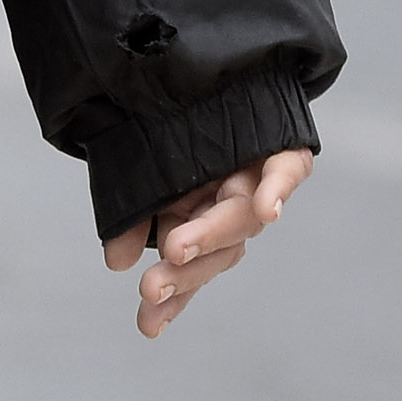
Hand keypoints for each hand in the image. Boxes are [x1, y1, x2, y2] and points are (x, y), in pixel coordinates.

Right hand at [103, 148, 310, 337]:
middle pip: (216, 250)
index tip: (148, 325)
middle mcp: (233, 209)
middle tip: (150, 287)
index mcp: (200, 219)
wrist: (211, 75)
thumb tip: (116, 262)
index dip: (174, 298)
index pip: (192, 269)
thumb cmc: (169, 134)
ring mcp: (258, 182)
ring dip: (209, 235)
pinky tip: (267, 210)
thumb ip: (133, 217)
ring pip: (240, 218)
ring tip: (174, 248)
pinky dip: (277, 191)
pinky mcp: (282, 152)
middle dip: (183, 272)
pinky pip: (285, 171)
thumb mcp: (140, 177)